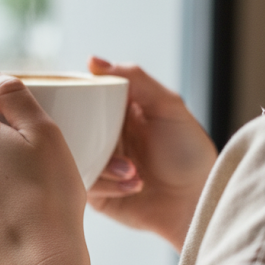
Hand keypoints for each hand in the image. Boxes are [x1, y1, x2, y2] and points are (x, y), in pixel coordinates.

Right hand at [87, 57, 217, 251]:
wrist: (196, 203)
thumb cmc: (189, 153)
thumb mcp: (168, 107)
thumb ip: (136, 79)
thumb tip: (92, 61)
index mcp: (116, 111)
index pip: (81, 96)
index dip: (71, 96)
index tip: (68, 99)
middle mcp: (102, 136)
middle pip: (70, 127)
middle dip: (83, 134)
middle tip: (106, 140)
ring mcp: (97, 164)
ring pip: (74, 157)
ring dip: (103, 164)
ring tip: (132, 170)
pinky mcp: (96, 193)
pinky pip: (83, 184)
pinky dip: (107, 185)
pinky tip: (134, 185)